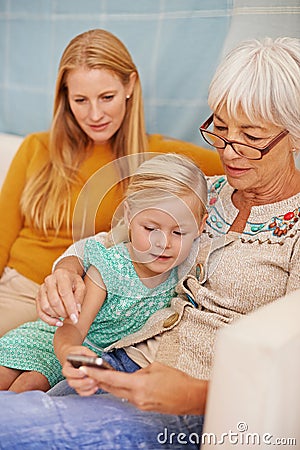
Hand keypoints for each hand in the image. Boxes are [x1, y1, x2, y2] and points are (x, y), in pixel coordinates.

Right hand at [36, 267, 84, 325]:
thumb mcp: (81, 286)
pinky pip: (40, 312)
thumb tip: (76, 312)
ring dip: (56, 316)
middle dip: (64, 312)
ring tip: (65, 315)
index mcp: (61, 275)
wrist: (64, 276)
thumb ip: (79, 298)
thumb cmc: (73, 282)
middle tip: (71, 316)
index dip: (70, 307)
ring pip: (46, 307)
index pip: (65, 293)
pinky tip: (57, 322)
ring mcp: (42, 289)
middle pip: (54, 301)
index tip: (75, 318)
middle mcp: (49, 281)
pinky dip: (48, 320)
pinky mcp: (38, 297)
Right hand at [62, 346, 98, 395]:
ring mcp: (74, 383)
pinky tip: (96, 387)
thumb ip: (87, 353)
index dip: (75, 373)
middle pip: (72, 383)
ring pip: (78, 389)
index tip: (83, 372)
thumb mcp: (82, 350)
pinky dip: (89, 391)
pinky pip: (83, 392)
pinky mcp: (80, 387)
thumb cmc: (78, 354)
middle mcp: (69, 377)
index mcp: (67, 367)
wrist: (75, 358)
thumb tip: (95, 358)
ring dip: (88, 387)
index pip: (67, 372)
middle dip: (83, 382)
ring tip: (96, 381)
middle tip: (92, 379)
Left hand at [79, 361, 207, 414]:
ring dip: (111, 385)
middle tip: (88, 371)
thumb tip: (134, 375)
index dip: (95, 373)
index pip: (111, 379)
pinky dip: (123, 390)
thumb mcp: (156, 367)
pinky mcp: (145, 407)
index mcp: (139, 385)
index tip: (84, 368)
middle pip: (112, 388)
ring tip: (102, 376)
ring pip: (120, 393)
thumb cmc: (178, 381)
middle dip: (99, 379)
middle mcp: (137, 397)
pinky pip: (130, 397)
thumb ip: (141, 371)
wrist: (191, 397)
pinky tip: (121, 385)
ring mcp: (141, 404)